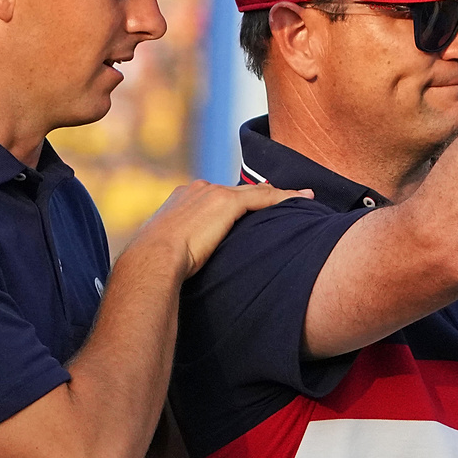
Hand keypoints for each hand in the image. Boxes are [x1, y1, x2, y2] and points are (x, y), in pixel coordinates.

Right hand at [130, 180, 311, 277]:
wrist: (152, 259)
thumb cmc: (154, 265)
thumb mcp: (165, 252)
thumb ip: (180, 250)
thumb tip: (183, 268)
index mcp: (181, 199)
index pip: (216, 196)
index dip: (238, 201)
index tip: (253, 206)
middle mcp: (197, 189)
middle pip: (238, 190)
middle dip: (262, 195)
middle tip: (286, 199)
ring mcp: (212, 193)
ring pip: (255, 191)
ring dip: (281, 195)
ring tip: (303, 198)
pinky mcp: (226, 202)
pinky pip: (264, 197)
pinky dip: (286, 198)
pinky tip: (304, 200)